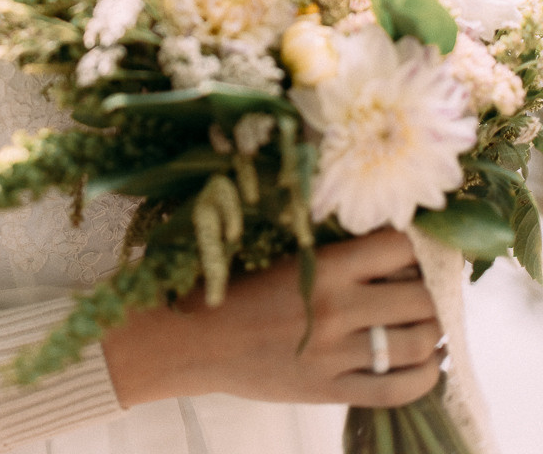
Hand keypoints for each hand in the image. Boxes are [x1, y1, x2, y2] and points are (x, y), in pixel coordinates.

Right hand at [103, 229, 441, 409]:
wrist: (196, 340)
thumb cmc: (237, 287)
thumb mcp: (285, 254)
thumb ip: (331, 247)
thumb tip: (385, 239)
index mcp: (323, 266)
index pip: (398, 248)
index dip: (414, 248)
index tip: (411, 252)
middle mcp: (337, 308)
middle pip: (419, 298)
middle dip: (431, 293)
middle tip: (425, 290)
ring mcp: (337, 354)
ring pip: (416, 344)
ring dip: (433, 334)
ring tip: (429, 326)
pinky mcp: (332, 390)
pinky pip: (397, 389)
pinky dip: (424, 376)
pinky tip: (427, 363)